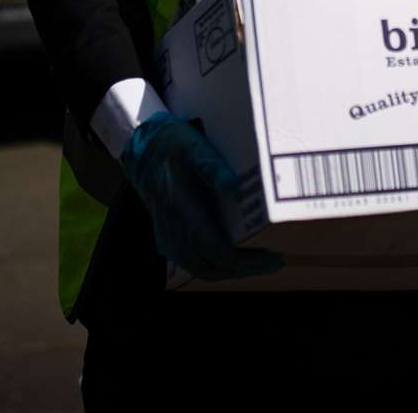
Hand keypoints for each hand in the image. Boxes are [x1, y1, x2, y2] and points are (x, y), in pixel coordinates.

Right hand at [121, 111, 283, 279]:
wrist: (142, 151)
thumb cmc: (171, 147)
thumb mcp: (193, 147)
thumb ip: (213, 167)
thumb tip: (236, 190)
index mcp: (185, 215)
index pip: (220, 254)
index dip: (248, 262)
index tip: (274, 258)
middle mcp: (176, 235)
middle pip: (215, 269)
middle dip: (246, 269)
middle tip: (274, 261)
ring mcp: (170, 240)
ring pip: (204, 270)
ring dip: (233, 271)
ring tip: (260, 262)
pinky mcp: (168, 240)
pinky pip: (195, 264)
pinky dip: (218, 266)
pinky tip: (236, 256)